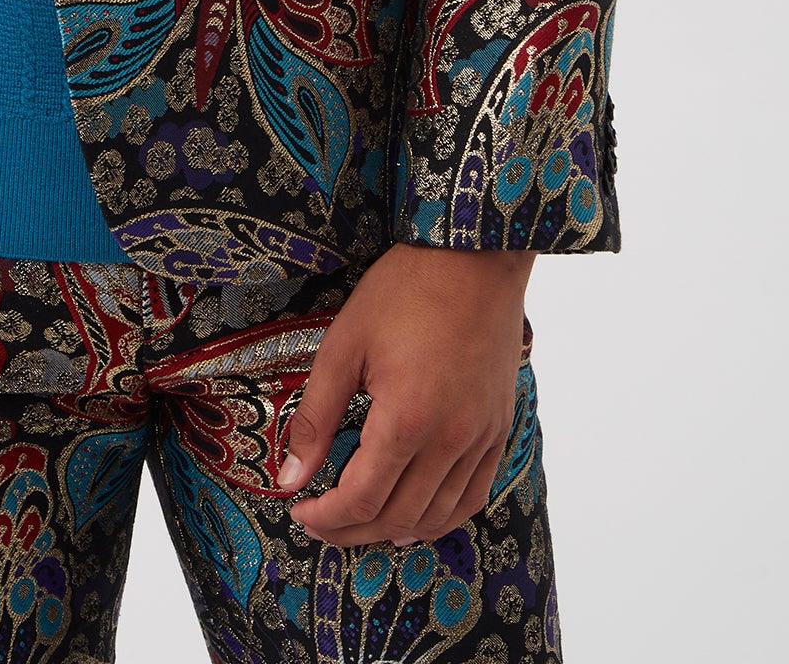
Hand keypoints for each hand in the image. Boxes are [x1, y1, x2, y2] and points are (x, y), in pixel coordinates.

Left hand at [276, 243, 533, 547]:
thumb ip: (316, 416)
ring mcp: (480, 438)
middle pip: (398, 516)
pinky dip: (442, 516)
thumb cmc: (405, 291)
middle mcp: (449, 440)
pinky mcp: (498, 429)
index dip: (326, 516)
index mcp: (406, 420)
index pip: (362, 499)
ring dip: (396, 530)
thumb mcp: (344, 345)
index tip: (300, 510)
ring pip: (438, 515)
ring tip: (361, 524)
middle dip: (352, 530)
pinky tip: (418, 514)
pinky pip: (474, 495)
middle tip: (322, 522)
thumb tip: (290, 475)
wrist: (473, 257)